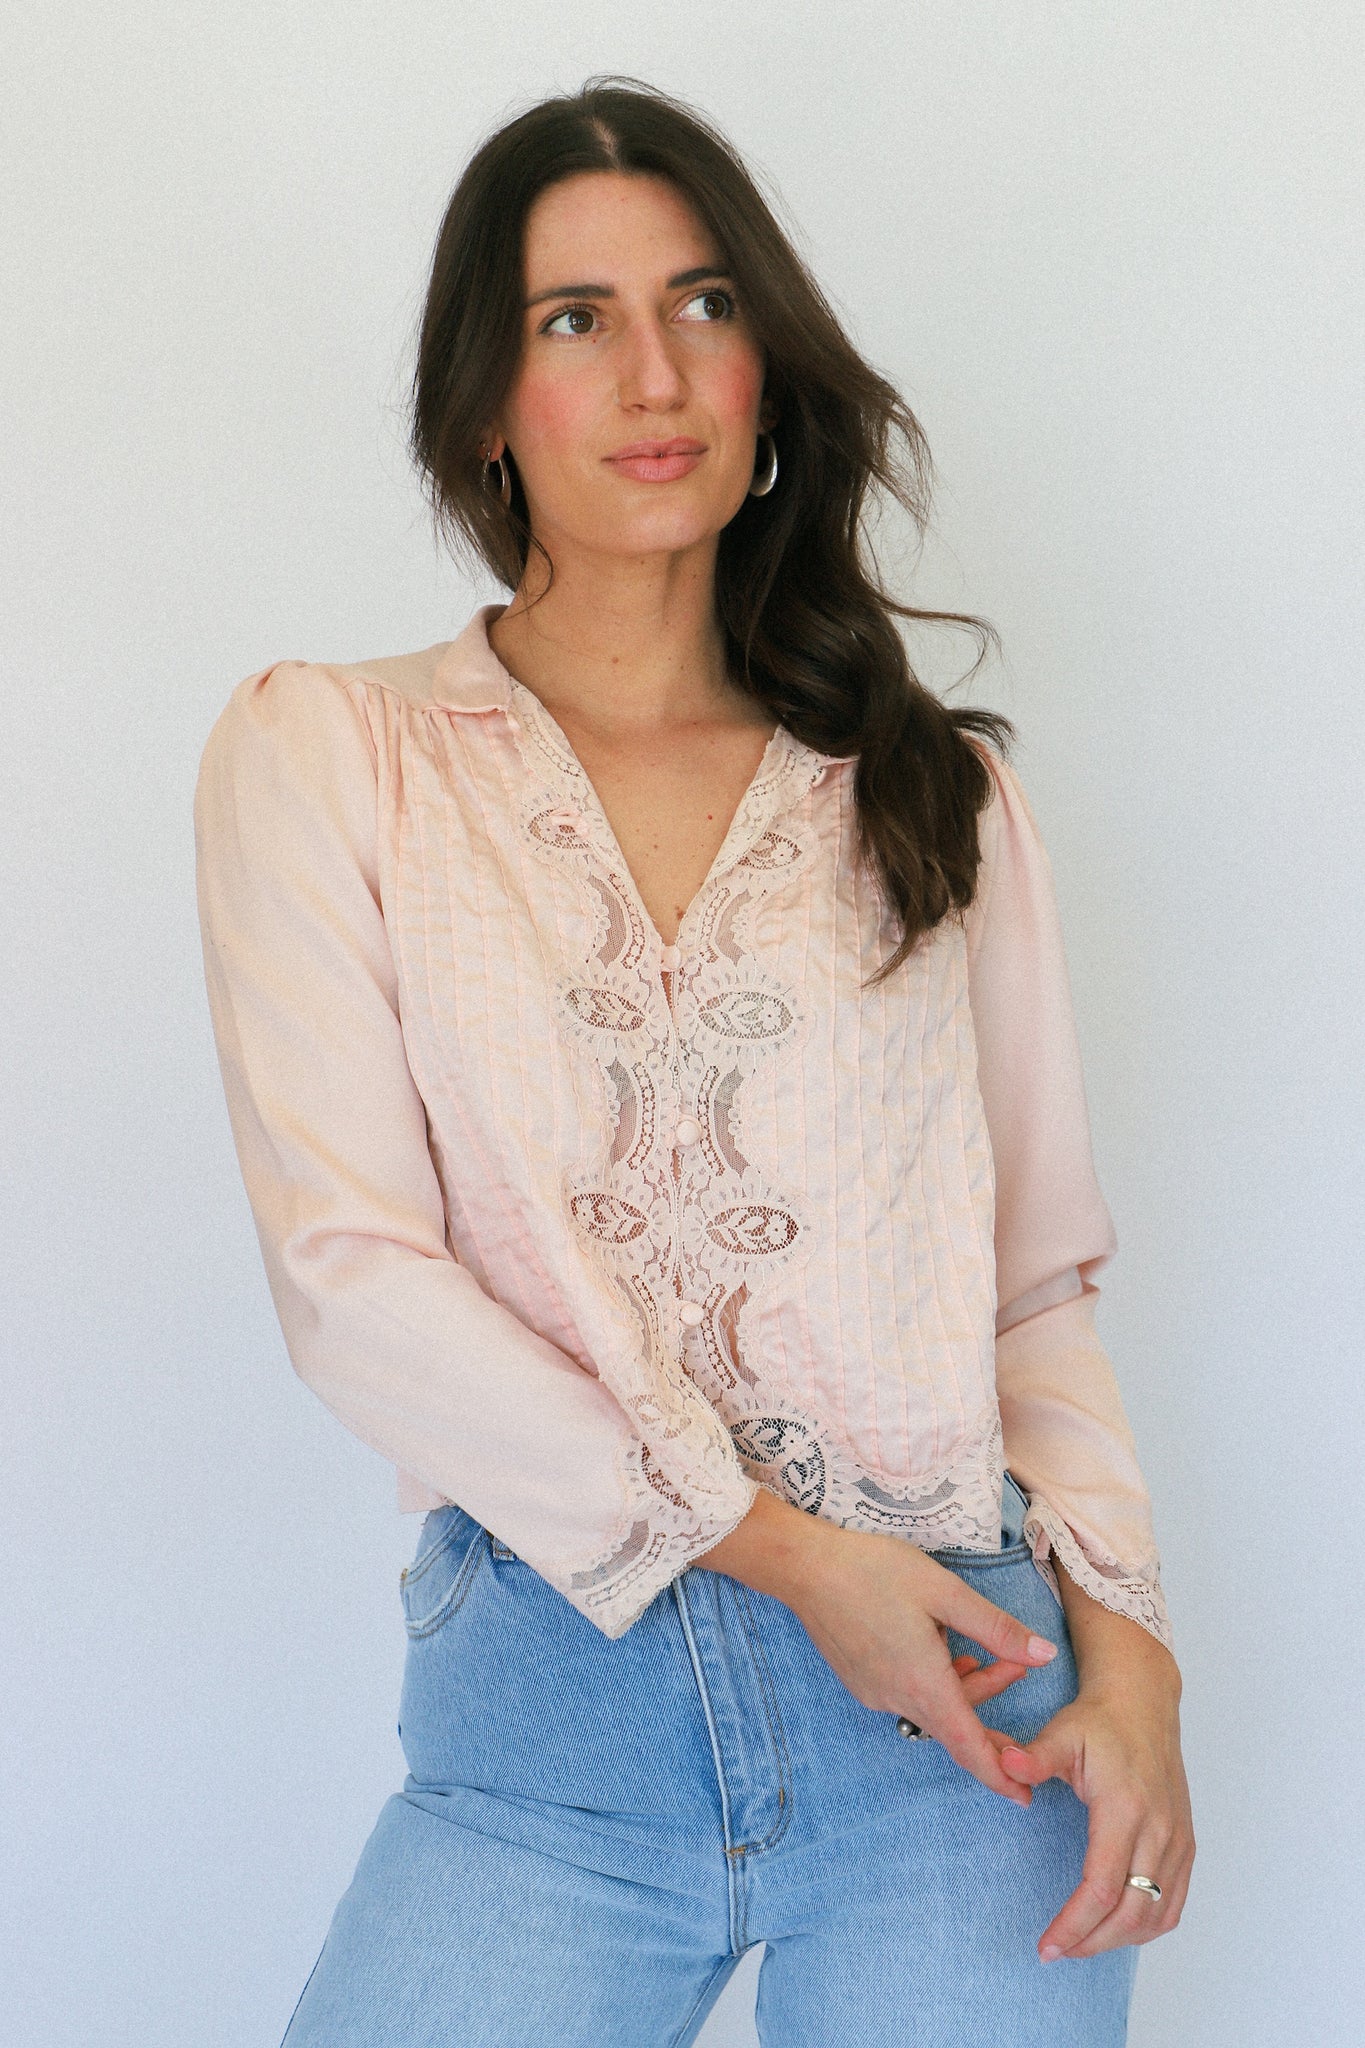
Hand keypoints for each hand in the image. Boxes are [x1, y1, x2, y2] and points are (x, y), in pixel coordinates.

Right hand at [704, 1489, 1060, 1807]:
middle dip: (989, 1706)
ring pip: (931, 1707)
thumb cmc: (876, 1572)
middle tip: (1013, 1668)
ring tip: (976, 1651)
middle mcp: (898, 1699)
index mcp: (925, 1684)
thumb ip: (997, 1629)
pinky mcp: (861, 1681)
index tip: (1025, 1797)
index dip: (1001, 1775)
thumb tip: (1044, 1657)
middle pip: (955, 1725)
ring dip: (961, 1688)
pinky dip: (932, 1682)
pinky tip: (937, 1646)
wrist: (807, 1568)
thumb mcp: (945, 1592)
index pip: (969, 1747)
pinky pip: (907, 1695)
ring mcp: (875, 1693)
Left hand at [992, 1577, 1194, 1962]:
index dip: (1074, 1925)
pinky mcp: (1186, 1844)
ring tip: (1081, 1942)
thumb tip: (1004, 1765)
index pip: (1101, 1886)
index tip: (1046, 1946)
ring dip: (1119, 1939)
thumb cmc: (1099, 1721)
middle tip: (1056, 1951)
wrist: (1143, 1703)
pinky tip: (1118, 1928)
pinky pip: (1174, 1903)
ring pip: (1156, 1915)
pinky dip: (1147, 1925)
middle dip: (1091, 1941)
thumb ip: (1034, 1756)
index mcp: (1125, 1808)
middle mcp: (1159, 1830)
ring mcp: (1177, 1840)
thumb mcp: (1061, 1732)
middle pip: (1130, 1913)